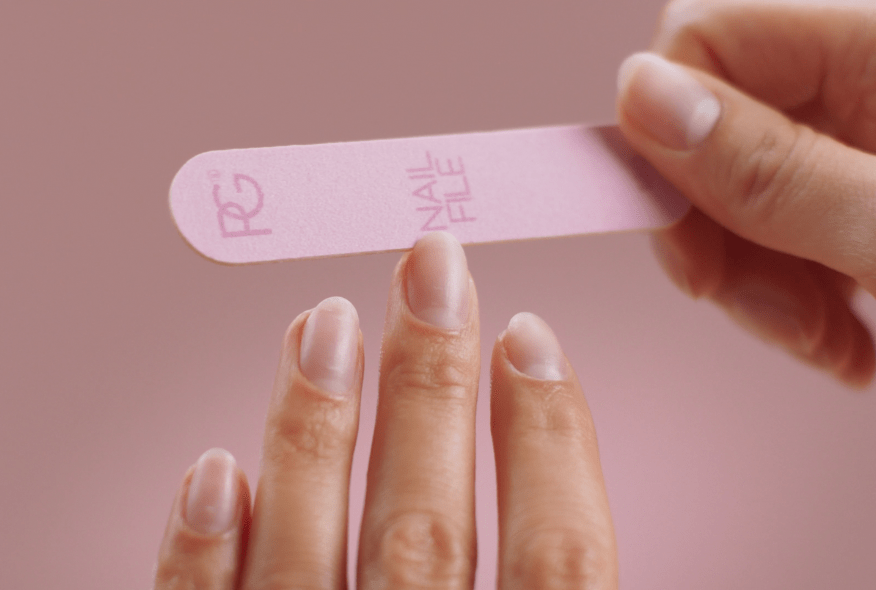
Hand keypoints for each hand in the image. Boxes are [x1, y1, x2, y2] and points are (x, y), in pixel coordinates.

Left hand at [152, 232, 617, 588]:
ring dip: (316, 430)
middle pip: (426, 527)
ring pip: (309, 556)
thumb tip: (544, 437)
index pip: (560, 558)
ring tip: (322, 321)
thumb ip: (558, 577)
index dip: (554, 439)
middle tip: (434, 267)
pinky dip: (205, 551)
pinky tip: (214, 469)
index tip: (532, 336)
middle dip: (432, 383)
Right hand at [616, 0, 875, 386]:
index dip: (666, 141)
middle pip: (707, 131)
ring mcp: (857, 137)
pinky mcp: (857, 190)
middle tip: (781, 317)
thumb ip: (774, 169)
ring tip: (834, 347)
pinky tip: (851, 343)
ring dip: (763, 287)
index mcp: (873, 43)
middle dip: (720, 240)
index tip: (693, 248)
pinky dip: (798, 294)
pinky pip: (780, 228)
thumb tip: (636, 95)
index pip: (704, 38)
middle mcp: (857, 78)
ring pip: (734, 193)